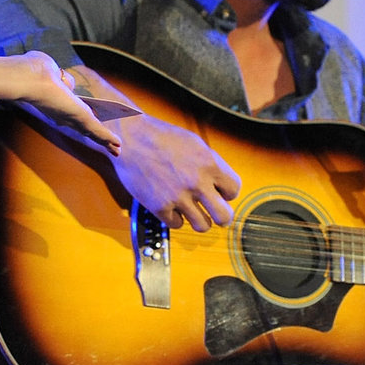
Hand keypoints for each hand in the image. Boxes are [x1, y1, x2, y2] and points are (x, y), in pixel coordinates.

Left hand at [10, 53, 122, 154]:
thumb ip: (64, 80)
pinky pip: (98, 132)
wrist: (32, 77)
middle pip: (85, 129)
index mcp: (58, 105)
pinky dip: (109, 139)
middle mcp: (65, 116)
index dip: (84, 122)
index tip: (93, 122)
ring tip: (117, 150)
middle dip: (97, 138)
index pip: (74, 117)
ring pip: (93, 134)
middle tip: (110, 146)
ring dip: (106, 142)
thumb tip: (70, 85)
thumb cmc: (36, 71)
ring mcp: (73, 119)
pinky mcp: (82, 120)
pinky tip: (118, 145)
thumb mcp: (54, 72)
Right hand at [111, 111, 239, 232]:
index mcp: (209, 164)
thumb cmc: (161, 138)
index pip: (234, 190)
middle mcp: (196, 182)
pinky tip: (171, 206)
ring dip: (199, 220)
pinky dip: (175, 218)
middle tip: (215, 213)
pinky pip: (177, 224)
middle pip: (224, 216)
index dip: (228, 193)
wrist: (131, 138)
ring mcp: (178, 196)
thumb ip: (211, 164)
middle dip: (222, 217)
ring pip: (202, 226)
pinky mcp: (160, 206)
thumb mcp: (194, 143)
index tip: (220, 193)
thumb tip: (221, 183)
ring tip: (192, 211)